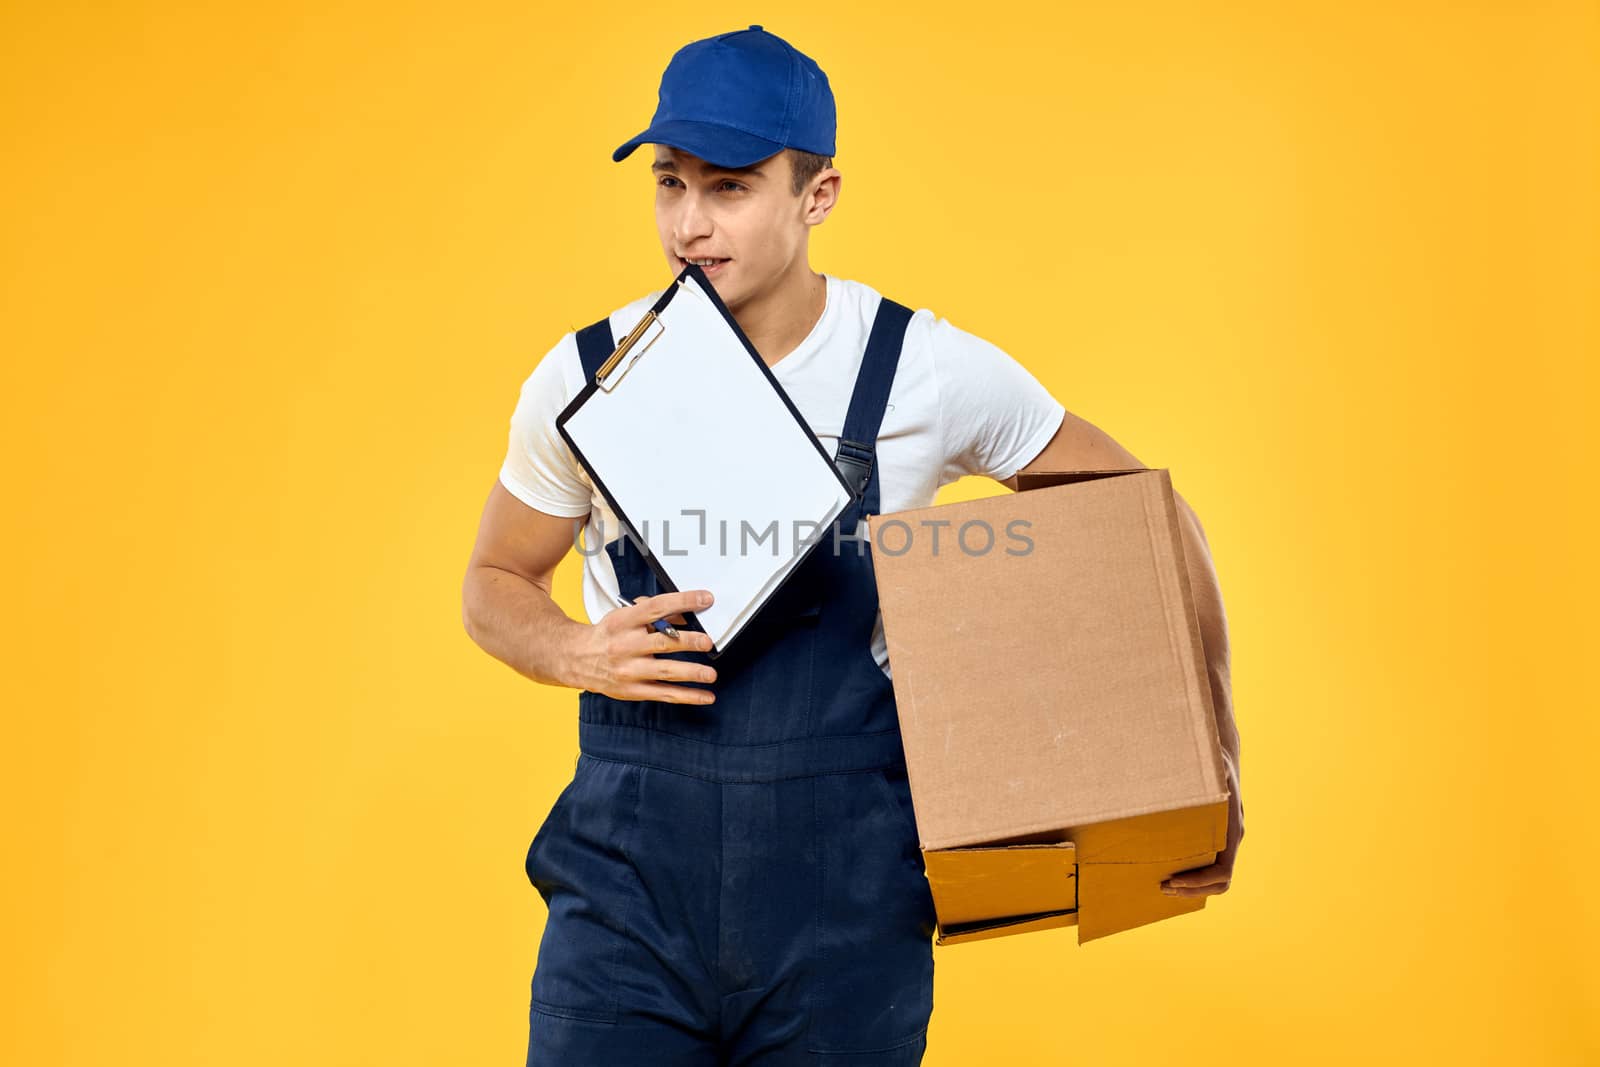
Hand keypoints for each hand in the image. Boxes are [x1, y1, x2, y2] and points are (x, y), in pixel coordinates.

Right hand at [569, 590, 718, 703]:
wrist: (575, 658)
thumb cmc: (607, 635)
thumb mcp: (625, 615)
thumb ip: (654, 612)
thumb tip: (686, 614)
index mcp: (624, 621)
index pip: (656, 607)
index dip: (683, 601)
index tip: (705, 599)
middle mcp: (626, 645)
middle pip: (663, 642)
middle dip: (689, 641)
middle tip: (707, 641)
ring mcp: (629, 670)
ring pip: (665, 671)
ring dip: (691, 672)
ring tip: (710, 673)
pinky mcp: (633, 690)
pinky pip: (664, 694)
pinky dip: (687, 696)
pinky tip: (705, 696)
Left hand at [1161, 765, 1243, 897]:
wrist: (1222, 756)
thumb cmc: (1213, 761)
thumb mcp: (1211, 767)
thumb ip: (1207, 777)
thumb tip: (1193, 777)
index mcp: (1232, 829)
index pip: (1223, 871)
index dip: (1200, 881)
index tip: (1174, 880)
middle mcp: (1231, 839)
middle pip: (1219, 882)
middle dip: (1192, 889)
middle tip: (1162, 887)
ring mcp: (1225, 841)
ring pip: (1214, 879)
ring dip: (1191, 887)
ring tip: (1163, 885)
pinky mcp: (1215, 838)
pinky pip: (1208, 866)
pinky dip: (1191, 876)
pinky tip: (1168, 872)